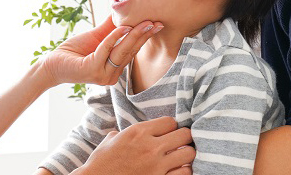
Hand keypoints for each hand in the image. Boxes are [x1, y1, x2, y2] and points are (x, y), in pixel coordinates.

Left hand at [40, 15, 162, 86]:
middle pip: (130, 51)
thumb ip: (111, 27)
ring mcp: (103, 75)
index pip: (132, 51)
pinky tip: (122, 27)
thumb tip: (124, 10)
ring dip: (134, 35)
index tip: (157, 24)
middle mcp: (112, 75)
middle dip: (144, 35)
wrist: (53, 63)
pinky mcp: (92, 70)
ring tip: (145, 22)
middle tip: (156, 22)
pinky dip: (114, 37)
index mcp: (115, 68)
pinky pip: (106, 50)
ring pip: (121, 51)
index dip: (144, 37)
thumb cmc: (74, 51)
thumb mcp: (96, 37)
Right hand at [75, 117, 194, 174]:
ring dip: (186, 153)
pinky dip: (184, 170)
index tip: (168, 131)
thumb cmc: (102, 161)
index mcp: (138, 131)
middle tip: (179, 142)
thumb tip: (131, 132)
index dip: (171, 126)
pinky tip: (177, 169)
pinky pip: (185, 172)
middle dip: (183, 137)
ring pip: (189, 153)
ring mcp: (157, 165)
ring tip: (180, 156)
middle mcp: (150, 146)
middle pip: (184, 134)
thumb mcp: (112, 139)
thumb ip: (127, 132)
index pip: (170, 121)